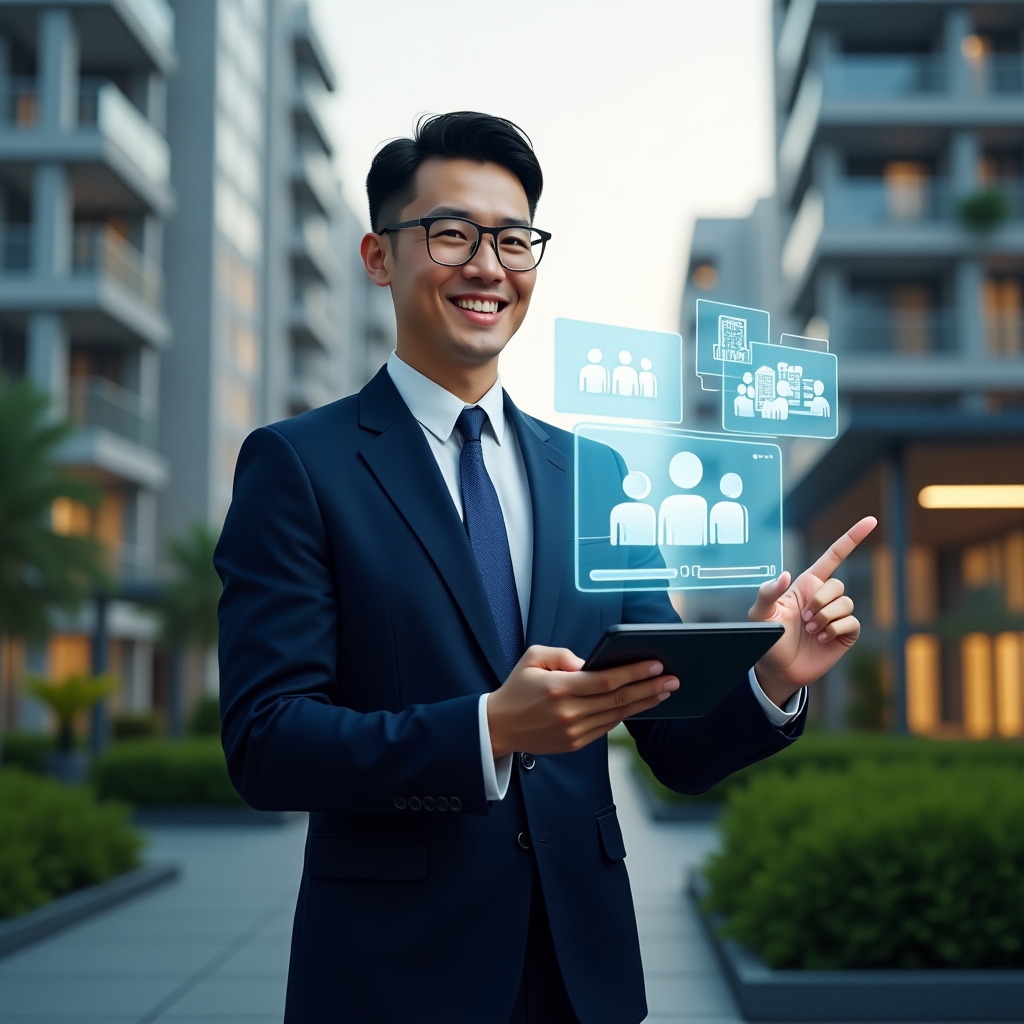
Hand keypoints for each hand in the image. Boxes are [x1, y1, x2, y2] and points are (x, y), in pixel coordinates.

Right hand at [486, 646, 678, 758]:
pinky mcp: (575, 744)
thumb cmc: (517, 688)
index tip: (656, 665)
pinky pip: (606, 728)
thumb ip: (562, 654)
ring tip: (664, 692)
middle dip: (649, 689)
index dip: (633, 673)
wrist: (499, 727)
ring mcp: (573, 732)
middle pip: (618, 700)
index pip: (605, 680)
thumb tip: (591, 663)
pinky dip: (624, 715)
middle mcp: (568, 712)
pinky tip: (639, 704)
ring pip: (616, 716)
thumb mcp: (532, 658)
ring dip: (643, 703)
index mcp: (559, 688)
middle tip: (673, 680)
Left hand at [748, 517, 876, 707]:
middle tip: (804, 618)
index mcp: (806, 584)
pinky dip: (834, 630)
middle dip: (820, 601)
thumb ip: (767, 592)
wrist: (778, 668)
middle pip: (838, 585)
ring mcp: (836, 615)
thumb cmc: (767, 638)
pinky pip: (851, 623)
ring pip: (845, 603)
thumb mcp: (759, 614)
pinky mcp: (844, 634)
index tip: (870, 521)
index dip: (852, 538)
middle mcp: (824, 597)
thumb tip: (785, 575)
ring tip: (810, 630)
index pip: (833, 556)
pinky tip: (822, 639)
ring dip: (825, 617)